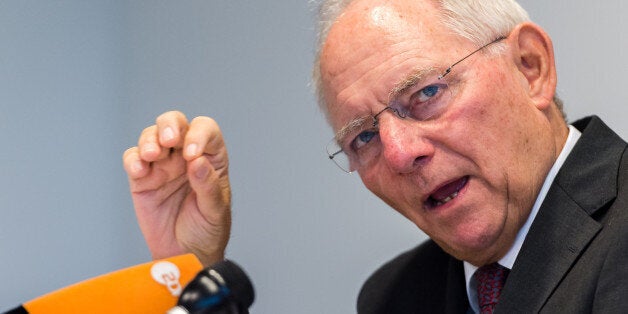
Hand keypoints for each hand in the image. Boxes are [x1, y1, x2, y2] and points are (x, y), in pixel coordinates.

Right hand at [123, 111, 230, 266]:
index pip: (205, 130)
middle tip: (169, 140)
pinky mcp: (142, 179)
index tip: (193, 155)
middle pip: (175, 124)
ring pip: (151, 136)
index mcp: (210, 158)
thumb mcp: (215, 211)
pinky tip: (140, 170)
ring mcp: (162, 166)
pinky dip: (133, 159)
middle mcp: (185, 155)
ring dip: (150, 140)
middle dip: (170, 126)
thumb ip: (208, 187)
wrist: (185, 255)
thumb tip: (199, 162)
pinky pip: (133, 159)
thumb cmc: (207, 231)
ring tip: (152, 156)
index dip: (199, 135)